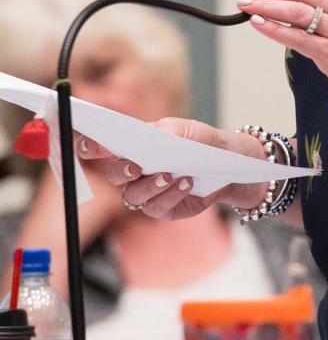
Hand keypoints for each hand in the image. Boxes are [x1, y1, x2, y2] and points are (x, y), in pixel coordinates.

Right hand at [75, 118, 269, 221]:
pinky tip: (185, 184)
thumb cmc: (201, 143)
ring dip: (150, 185)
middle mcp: (134, 171)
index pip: (102, 147)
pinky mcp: (161, 209)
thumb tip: (154, 133)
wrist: (227, 166)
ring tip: (171, 175)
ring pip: (133, 195)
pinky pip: (156, 207)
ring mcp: (145, 192)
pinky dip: (170, 195)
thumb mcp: (189, 131)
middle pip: (113, 174)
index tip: (88, 143)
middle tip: (136, 165)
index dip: (89, 146)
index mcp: (133, 146)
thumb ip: (170, 130)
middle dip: (122, 170)